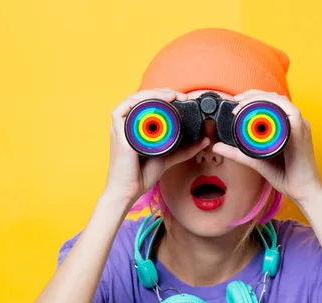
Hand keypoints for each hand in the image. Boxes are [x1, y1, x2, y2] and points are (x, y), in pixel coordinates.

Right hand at [105, 88, 209, 203]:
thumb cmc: (141, 175)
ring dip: (153, 94)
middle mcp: (127, 124)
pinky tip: (156, 102)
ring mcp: (120, 127)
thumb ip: (185, 149)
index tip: (183, 99)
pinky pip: (122, 110)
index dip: (165, 97)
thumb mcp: (168, 157)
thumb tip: (204, 140)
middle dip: (162, 92)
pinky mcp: (117, 132)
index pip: (149, 104)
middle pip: (142, 99)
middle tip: (180, 96)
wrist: (129, 190)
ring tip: (171, 96)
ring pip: (134, 100)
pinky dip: (138, 102)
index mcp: (136, 127)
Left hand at [212, 89, 321, 205]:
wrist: (302, 190)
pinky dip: (275, 107)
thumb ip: (236, 153)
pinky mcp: (302, 132)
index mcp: (286, 125)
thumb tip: (216, 147)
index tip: (237, 101)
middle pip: (274, 98)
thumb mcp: (255, 159)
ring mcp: (300, 125)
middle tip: (237, 101)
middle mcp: (294, 122)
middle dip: (254, 95)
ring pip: (281, 101)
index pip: (270, 102)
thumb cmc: (284, 175)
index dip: (253, 96)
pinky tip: (260, 111)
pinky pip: (291, 112)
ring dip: (261, 99)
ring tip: (244, 104)